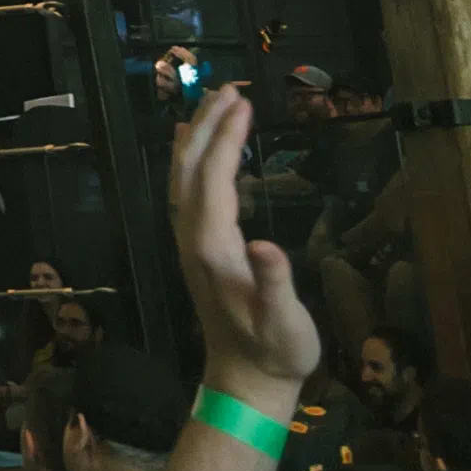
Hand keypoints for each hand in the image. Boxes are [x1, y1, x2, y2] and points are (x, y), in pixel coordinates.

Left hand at [169, 83, 316, 404]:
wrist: (246, 382)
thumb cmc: (275, 353)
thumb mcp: (285, 325)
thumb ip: (275, 286)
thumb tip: (267, 246)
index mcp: (213, 249)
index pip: (213, 180)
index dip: (226, 139)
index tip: (243, 104)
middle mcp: (193, 239)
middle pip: (191, 169)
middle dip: (206, 125)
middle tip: (229, 88)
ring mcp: (191, 243)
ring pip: (184, 178)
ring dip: (197, 137)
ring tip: (216, 102)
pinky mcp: (197, 249)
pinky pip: (187, 192)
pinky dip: (193, 161)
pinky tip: (199, 147)